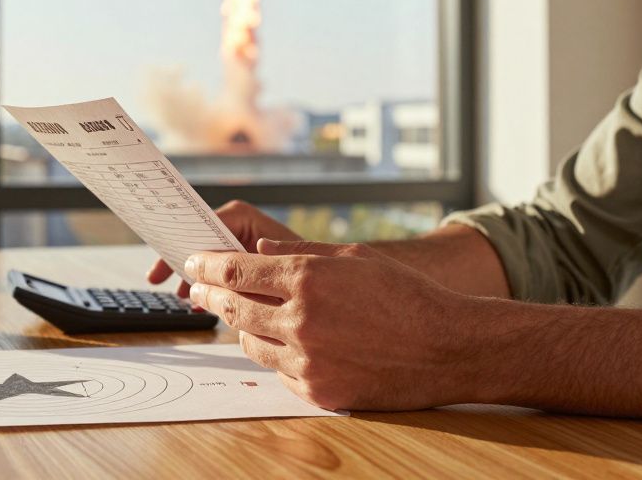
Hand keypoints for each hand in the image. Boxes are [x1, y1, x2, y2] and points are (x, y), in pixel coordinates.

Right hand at [145, 200, 302, 297]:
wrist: (329, 289)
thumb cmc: (309, 271)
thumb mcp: (277, 269)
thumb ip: (245, 268)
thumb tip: (218, 267)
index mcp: (245, 220)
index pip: (205, 222)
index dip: (182, 238)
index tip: (166, 251)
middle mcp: (240, 230)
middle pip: (200, 241)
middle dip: (180, 261)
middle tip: (156, 277)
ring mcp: (241, 249)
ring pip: (207, 261)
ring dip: (192, 279)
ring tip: (180, 297)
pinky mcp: (244, 269)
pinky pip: (218, 276)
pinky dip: (207, 289)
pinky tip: (197, 305)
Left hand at [185, 239, 472, 410]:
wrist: (448, 347)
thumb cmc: (408, 295)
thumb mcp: (355, 257)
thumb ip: (301, 252)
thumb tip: (258, 251)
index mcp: (308, 278)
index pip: (236, 271)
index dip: (207, 266)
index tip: (194, 263)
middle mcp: (301, 319)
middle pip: (234, 308)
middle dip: (211, 295)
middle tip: (200, 289)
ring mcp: (308, 360)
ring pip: (250, 343)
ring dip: (242, 327)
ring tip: (243, 315)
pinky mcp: (318, 391)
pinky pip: (278, 372)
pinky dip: (276, 356)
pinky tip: (284, 344)